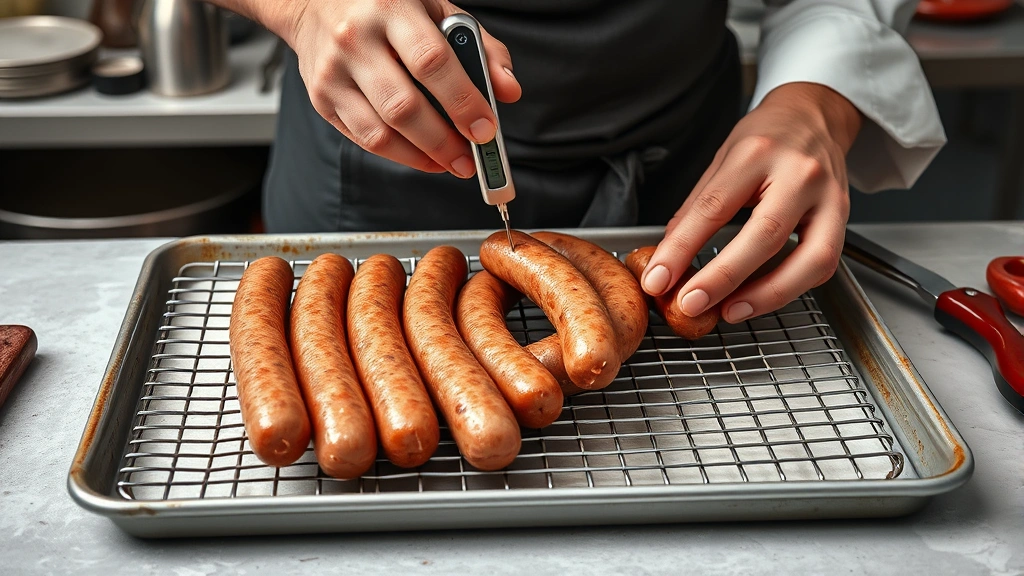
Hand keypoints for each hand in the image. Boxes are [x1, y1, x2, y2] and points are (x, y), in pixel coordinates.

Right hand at [259, 0, 521, 177]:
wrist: (314, 2)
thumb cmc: (385, 6)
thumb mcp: (435, 9)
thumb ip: (479, 46)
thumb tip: (508, 90)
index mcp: (391, 7)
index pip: (431, 62)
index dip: (462, 100)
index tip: (485, 128)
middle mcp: (356, 39)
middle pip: (403, 106)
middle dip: (444, 142)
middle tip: (471, 159)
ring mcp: (333, 72)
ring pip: (380, 132)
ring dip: (422, 157)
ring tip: (451, 163)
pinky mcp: (322, 98)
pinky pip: (364, 139)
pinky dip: (399, 156)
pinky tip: (423, 157)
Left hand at [640, 82, 861, 323]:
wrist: (815, 116)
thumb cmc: (767, 138)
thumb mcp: (723, 160)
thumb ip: (697, 208)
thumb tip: (668, 257)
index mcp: (758, 152)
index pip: (714, 207)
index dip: (682, 248)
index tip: (658, 278)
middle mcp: (800, 173)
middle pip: (764, 235)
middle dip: (723, 277)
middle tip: (690, 303)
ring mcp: (829, 197)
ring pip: (808, 259)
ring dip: (766, 295)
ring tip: (728, 311)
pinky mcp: (845, 219)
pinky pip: (822, 266)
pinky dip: (790, 289)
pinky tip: (760, 299)